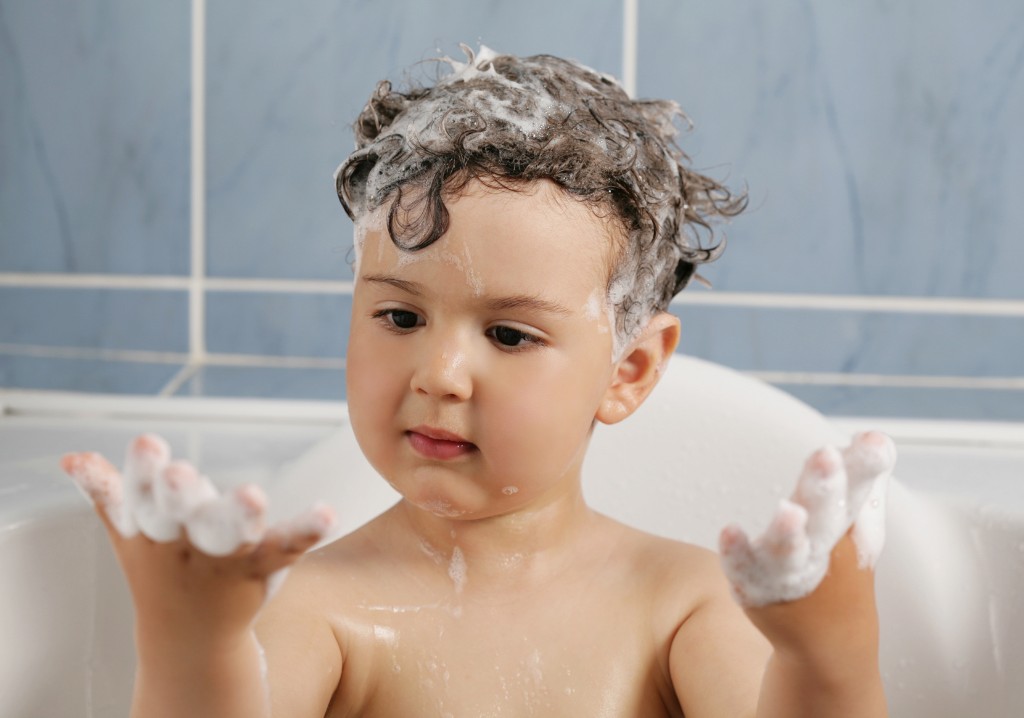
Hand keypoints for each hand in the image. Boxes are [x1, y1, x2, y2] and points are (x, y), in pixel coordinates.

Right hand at [61, 434, 334, 643]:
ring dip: (238, 516)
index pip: (139, 498)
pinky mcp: (262, 567)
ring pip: (229, 536)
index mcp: (151, 527)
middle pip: (178, 517)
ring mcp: (225, 558)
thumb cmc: (162, 569)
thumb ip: (107, 493)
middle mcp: (185, 542)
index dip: (141, 473)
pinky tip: (326, 512)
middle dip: (178, 496)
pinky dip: (305, 530)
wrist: (190, 639)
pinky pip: (286, 547)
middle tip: (180, 472)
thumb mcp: (130, 533)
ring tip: (251, 494)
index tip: (147, 442)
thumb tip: (72, 457)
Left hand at [718, 431, 894, 608]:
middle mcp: (821, 549)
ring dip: (789, 533)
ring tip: (788, 511)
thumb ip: (861, 481)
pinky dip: (738, 555)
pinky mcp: (758, 590)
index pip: (857, 492)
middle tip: (827, 456)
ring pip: (790, 553)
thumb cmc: (841, 572)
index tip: (874, 443)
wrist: (829, 645)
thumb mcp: (857, 526)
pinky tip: (729, 532)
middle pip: (825, 516)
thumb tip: (874, 437)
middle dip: (826, 487)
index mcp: (845, 526)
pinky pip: (746, 572)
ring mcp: (790, 574)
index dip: (865, 467)